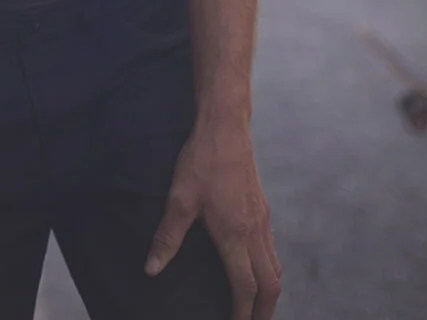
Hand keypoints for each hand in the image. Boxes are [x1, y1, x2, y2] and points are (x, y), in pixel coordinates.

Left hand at [146, 125, 280, 319]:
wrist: (226, 126)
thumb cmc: (202, 160)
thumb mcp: (179, 198)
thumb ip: (167, 236)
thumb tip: (151, 268)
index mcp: (235, 234)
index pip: (246, 287)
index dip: (241, 313)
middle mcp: (255, 231)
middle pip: (270, 284)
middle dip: (263, 311)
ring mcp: (262, 219)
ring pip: (275, 267)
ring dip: (268, 292)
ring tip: (254, 306)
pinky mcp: (263, 208)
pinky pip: (272, 249)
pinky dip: (268, 270)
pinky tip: (255, 269)